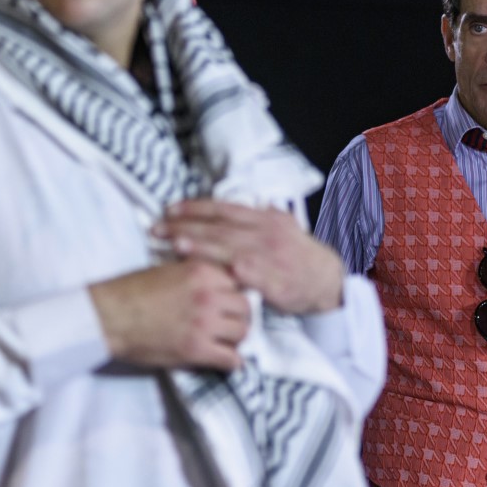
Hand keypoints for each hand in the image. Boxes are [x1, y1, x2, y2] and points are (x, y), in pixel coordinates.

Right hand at [88, 261, 250, 370]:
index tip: (228, 303)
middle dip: (240, 316)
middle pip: (245, 307)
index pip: (238, 282)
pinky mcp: (196, 349)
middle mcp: (209, 295)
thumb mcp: (169, 268)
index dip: (233, 294)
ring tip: (226, 342)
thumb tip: (216, 283)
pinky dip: (230, 362)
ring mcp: (205, 323)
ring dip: (236, 339)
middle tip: (230, 325)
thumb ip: (196, 274)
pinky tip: (223, 360)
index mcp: (202, 272)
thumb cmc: (131, 291)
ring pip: (243, 332)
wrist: (109, 316)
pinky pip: (230, 359)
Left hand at [152, 199, 344, 314]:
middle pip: (220, 228)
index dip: (195, 208)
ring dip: (201, 247)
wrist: (327, 281)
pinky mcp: (275, 282)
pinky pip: (251, 276)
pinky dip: (232, 271)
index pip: (223, 209)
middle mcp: (266, 234)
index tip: (170, 209)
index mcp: (264, 219)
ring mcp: (270, 258)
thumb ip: (261, 216)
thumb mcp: (284, 226)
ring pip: (230, 249)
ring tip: (175, 245)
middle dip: (187, 227)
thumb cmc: (300, 255)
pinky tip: (213, 271)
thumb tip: (245, 204)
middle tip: (159, 228)